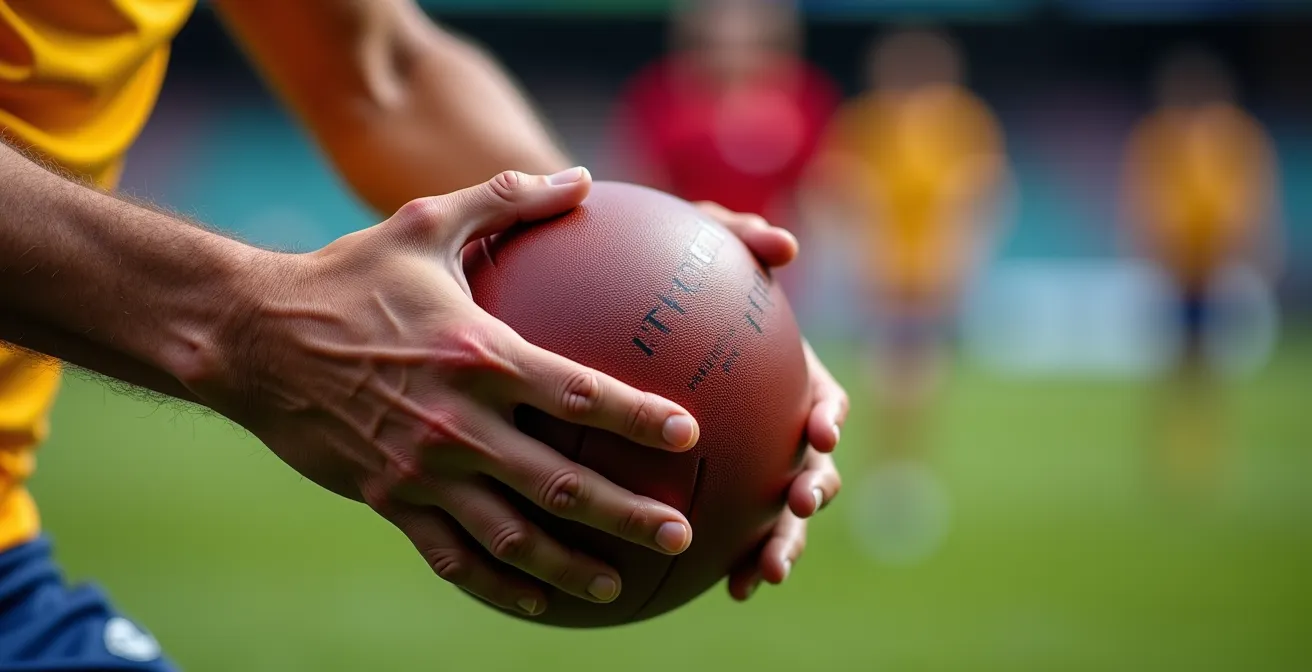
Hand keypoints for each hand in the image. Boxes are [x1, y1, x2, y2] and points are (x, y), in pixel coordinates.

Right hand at [194, 168, 699, 616]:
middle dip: (626, 512)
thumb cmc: (347, 276)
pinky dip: (497, 583)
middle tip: (680, 531)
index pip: (578, 394)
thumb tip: (578, 175)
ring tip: (621, 585)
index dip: (638, 417)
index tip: (689, 437)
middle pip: (559, 481)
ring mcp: (422, 470)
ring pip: (510, 533)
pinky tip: (536, 599)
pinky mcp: (390, 499)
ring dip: (570, 564)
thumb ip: (507, 199)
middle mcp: (457, 422)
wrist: (252, 338)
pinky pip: (451, 554)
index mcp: (478, 355)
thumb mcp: (424, 224)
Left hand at [694, 202, 848, 599]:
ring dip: (780, 543)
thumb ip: (743, 238)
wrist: (632, 298)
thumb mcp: (706, 242)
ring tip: (767, 574)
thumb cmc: (673, 267)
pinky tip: (720, 586)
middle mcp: (779, 426)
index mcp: (791, 378)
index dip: (828, 415)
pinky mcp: (716, 490)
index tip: (819, 430)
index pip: (823, 398)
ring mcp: (752, 462)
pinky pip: (729, 531)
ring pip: (777, 513)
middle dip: (812, 492)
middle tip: (798, 505)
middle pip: (811, 466)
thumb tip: (784, 244)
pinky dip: (732, 560)